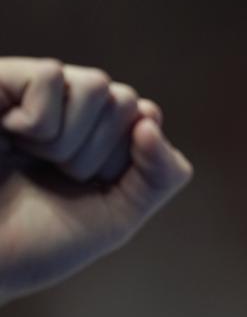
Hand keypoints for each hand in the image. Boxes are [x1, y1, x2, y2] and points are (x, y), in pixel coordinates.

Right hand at [0, 57, 192, 304]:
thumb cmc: (36, 241)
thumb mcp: (118, 216)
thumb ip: (160, 175)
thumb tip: (151, 116)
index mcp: (100, 133)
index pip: (147, 117)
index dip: (124, 162)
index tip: (89, 188)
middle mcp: (70, 105)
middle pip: (127, 100)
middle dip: (97, 153)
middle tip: (54, 176)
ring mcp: (34, 89)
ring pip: (96, 85)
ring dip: (68, 140)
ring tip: (31, 158)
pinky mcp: (0, 80)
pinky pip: (50, 75)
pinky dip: (36, 121)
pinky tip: (7, 137)